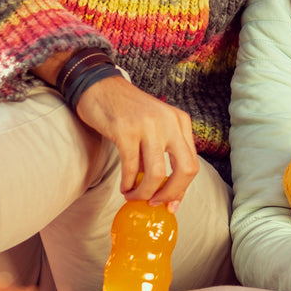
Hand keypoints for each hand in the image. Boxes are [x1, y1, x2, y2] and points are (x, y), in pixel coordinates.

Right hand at [71, 73, 199, 210]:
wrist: (99, 87)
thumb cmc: (126, 112)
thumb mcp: (155, 127)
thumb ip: (162, 153)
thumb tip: (165, 193)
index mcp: (180, 122)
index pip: (192, 163)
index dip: (181, 189)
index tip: (169, 204)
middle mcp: (169, 122)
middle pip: (185, 170)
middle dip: (170, 194)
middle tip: (154, 203)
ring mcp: (148, 125)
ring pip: (157, 174)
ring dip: (144, 193)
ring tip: (133, 196)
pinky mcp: (126, 130)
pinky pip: (132, 168)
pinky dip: (128, 184)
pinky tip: (123, 187)